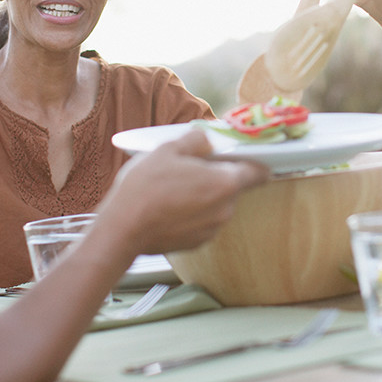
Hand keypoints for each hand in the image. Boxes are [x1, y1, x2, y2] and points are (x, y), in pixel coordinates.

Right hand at [98, 129, 268, 253]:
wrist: (122, 230)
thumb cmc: (145, 188)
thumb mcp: (168, 150)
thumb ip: (195, 140)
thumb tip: (206, 139)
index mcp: (224, 183)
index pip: (258, 172)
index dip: (255, 162)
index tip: (247, 157)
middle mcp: (225, 209)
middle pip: (233, 188)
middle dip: (218, 177)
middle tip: (193, 168)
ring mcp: (212, 229)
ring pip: (217, 205)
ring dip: (204, 196)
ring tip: (176, 188)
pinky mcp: (197, 242)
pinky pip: (203, 221)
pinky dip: (193, 213)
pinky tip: (171, 206)